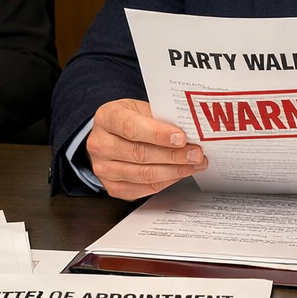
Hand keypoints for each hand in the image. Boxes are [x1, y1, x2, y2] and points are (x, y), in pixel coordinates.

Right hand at [84, 98, 206, 199]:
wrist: (111, 136)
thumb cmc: (130, 119)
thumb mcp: (142, 109)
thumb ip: (162, 119)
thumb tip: (191, 132)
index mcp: (107, 118)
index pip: (132, 127)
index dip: (158, 134)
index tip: (181, 138)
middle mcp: (100, 144)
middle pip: (140, 154)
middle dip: (174, 156)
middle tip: (196, 154)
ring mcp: (103, 168)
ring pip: (144, 174)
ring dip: (174, 171)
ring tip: (194, 164)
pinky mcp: (112, 187)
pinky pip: (144, 188)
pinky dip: (166, 182)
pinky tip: (180, 173)